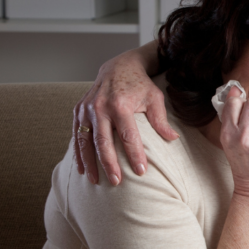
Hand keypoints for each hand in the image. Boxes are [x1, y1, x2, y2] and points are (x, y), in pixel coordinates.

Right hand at [73, 50, 178, 184]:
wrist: (118, 66)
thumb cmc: (140, 84)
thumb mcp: (155, 97)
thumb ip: (161, 119)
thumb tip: (172, 139)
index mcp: (120, 104)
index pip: (129, 135)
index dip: (135, 154)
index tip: (141, 171)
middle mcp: (100, 107)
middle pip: (104, 141)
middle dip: (109, 163)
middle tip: (116, 182)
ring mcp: (86, 109)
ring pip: (85, 141)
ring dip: (89, 162)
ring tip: (95, 181)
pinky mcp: (78, 111)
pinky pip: (76, 135)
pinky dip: (78, 153)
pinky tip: (82, 169)